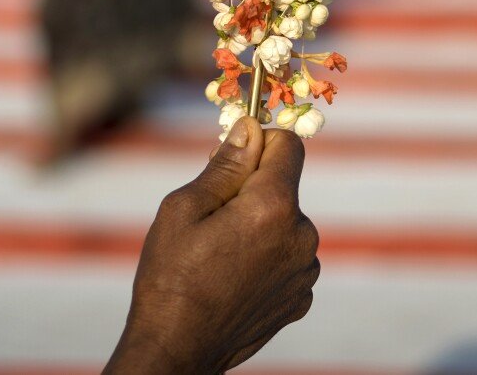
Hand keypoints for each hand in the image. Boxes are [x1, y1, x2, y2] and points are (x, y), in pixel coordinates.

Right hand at [105, 117, 319, 372]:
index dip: (258, 144)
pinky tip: (233, 279)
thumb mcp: (183, 208)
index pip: (288, 145)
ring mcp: (305, 271)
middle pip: (284, 187)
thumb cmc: (170, 276)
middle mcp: (302, 236)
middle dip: (252, 192)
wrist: (178, 348)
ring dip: (260, 228)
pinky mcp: (301, 297)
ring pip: (286, 224)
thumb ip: (224, 165)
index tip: (231, 159)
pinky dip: (266, 260)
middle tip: (211, 221)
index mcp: (274, 207)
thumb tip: (249, 128)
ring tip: (219, 257)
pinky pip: (287, 259)